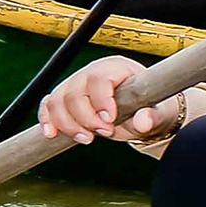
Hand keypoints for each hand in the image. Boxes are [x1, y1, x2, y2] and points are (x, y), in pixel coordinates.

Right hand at [40, 55, 182, 145]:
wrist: (139, 113)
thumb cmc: (148, 108)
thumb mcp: (157, 112)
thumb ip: (152, 117)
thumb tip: (144, 122)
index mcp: (115, 68)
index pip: (99, 79)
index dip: (101, 100)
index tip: (110, 121)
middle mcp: (91, 73)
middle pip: (74, 93)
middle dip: (86, 118)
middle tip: (105, 133)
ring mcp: (74, 85)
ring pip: (57, 101)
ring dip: (68, 124)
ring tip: (87, 139)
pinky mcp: (64, 99)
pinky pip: (48, 107)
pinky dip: (48, 121)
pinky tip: (51, 134)